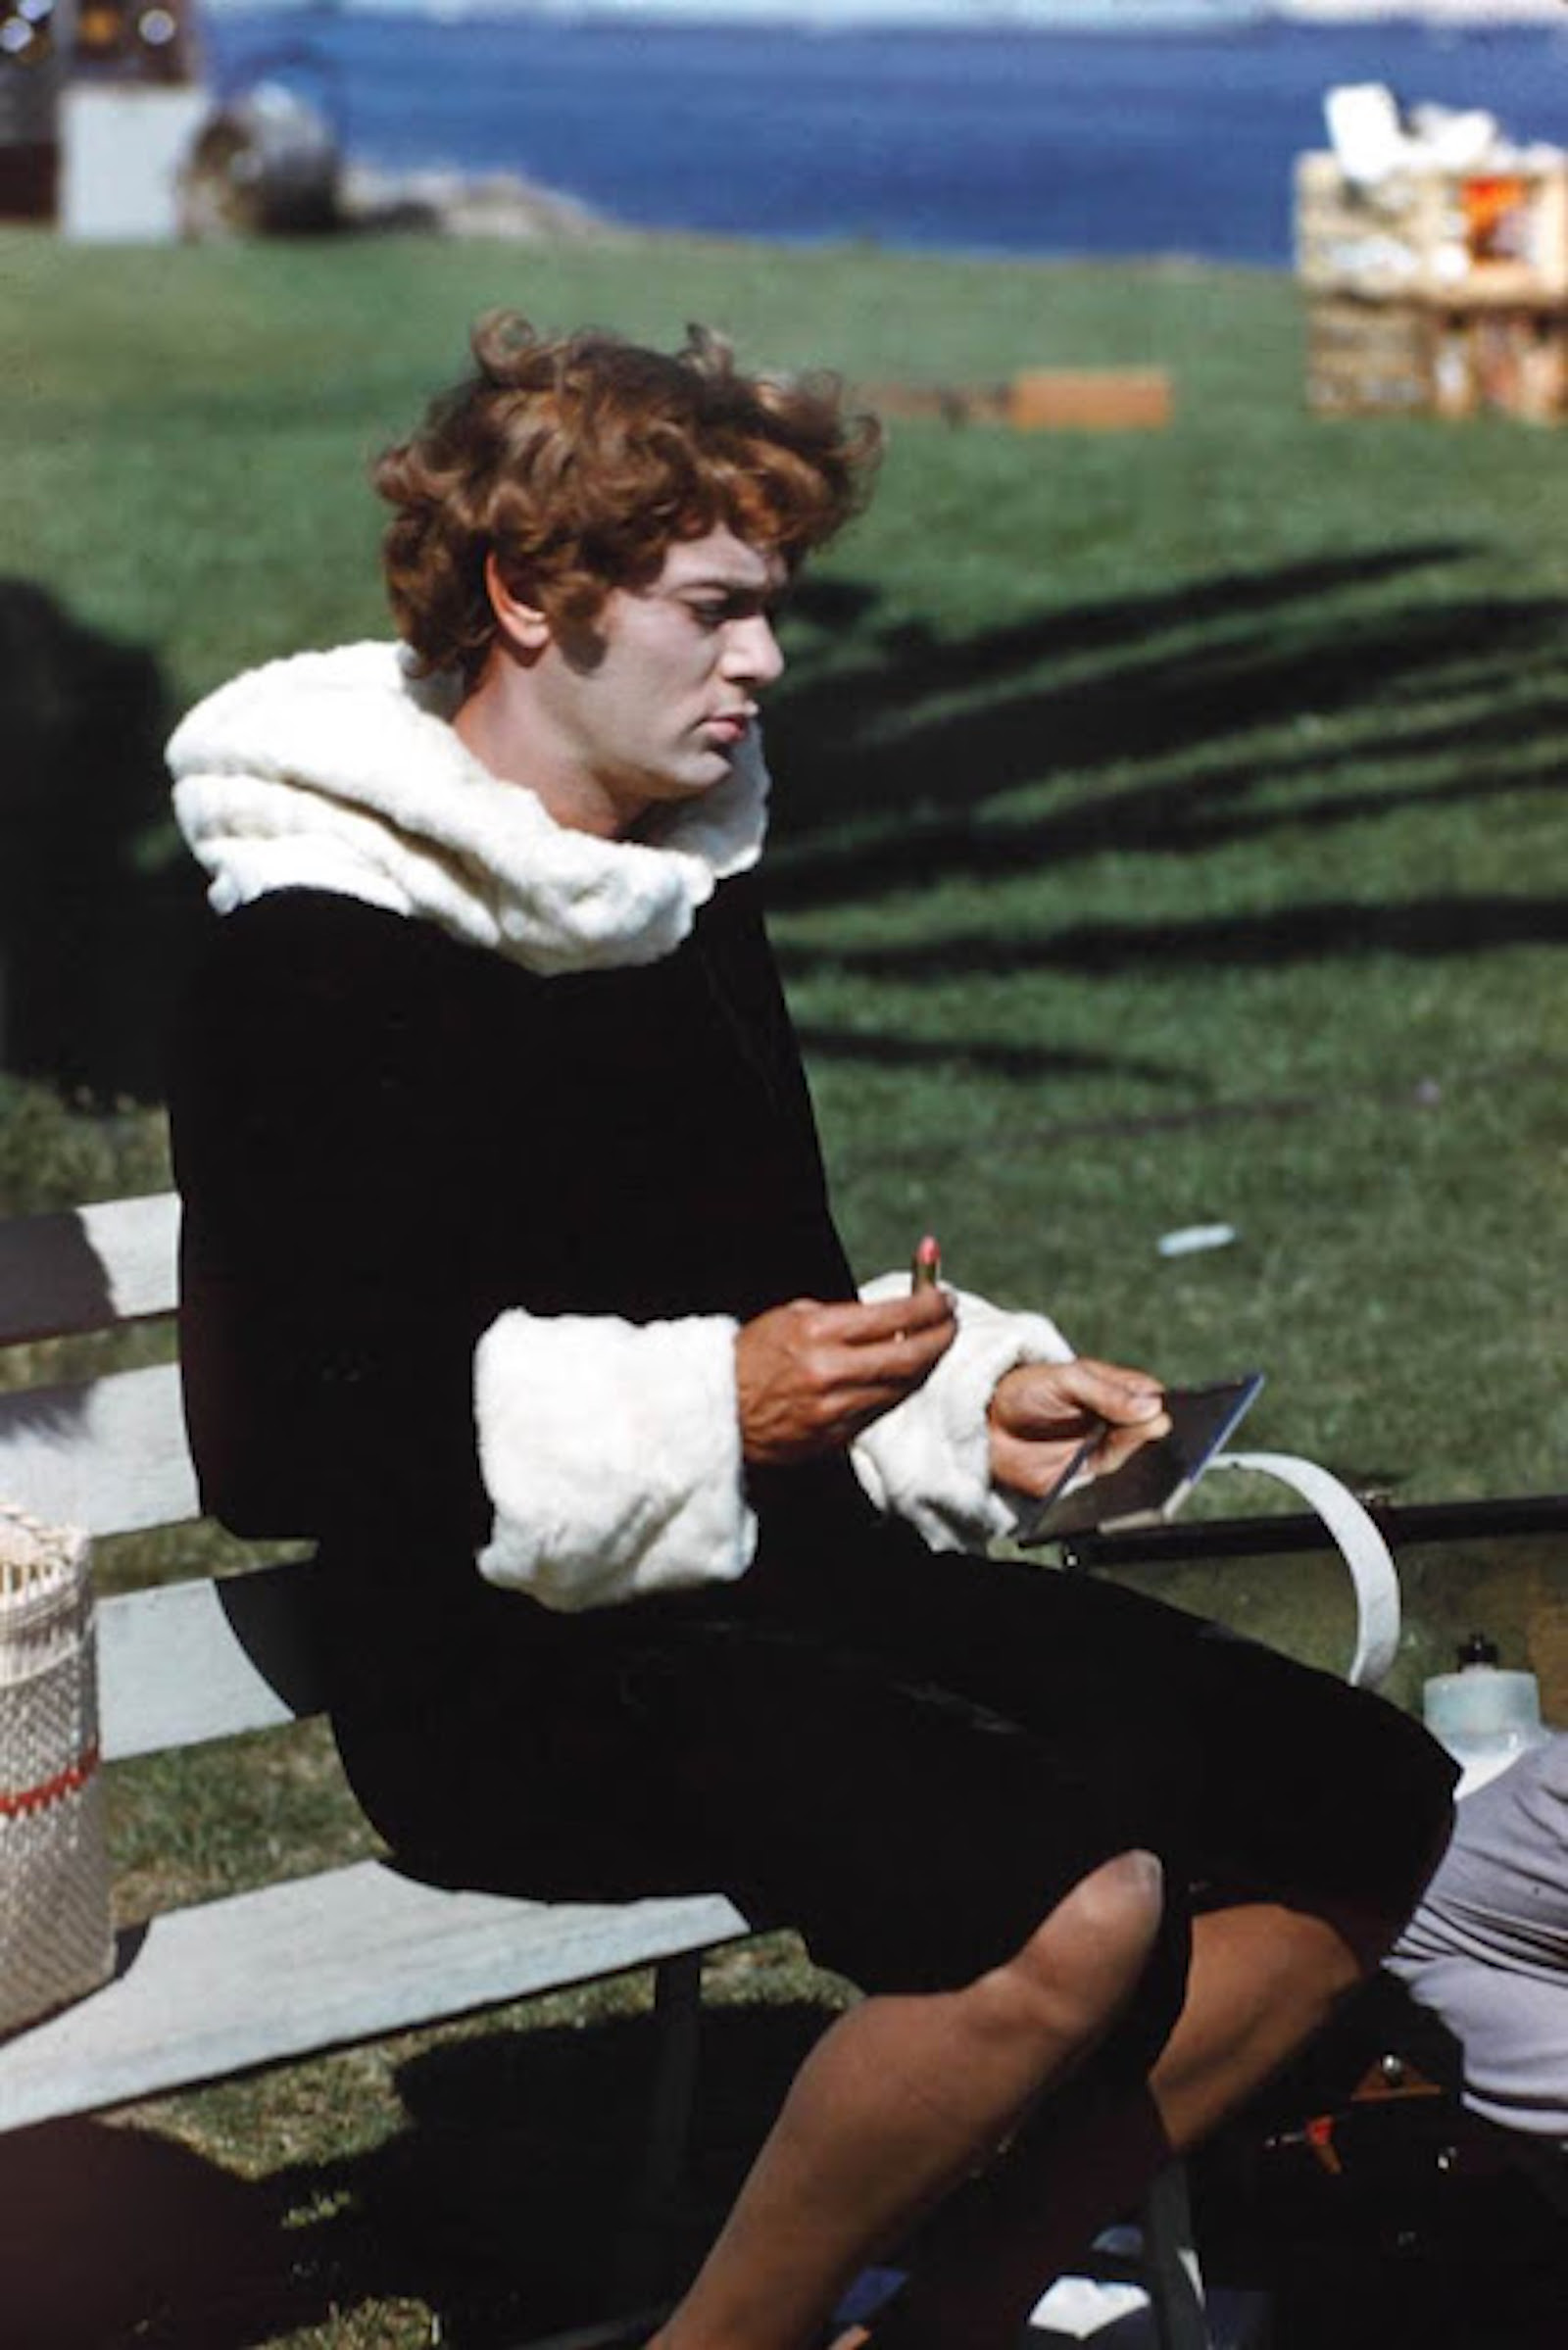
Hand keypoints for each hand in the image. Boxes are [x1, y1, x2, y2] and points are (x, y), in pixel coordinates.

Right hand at [736, 1284, 955, 1465]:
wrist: (717, 1411)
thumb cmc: (752, 1357)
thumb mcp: (792, 1318)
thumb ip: (843, 1316)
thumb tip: (893, 1312)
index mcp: (817, 1333)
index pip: (894, 1316)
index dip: (929, 1306)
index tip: (944, 1299)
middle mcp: (830, 1372)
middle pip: (910, 1355)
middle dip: (941, 1336)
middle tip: (952, 1322)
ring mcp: (835, 1410)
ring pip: (903, 1387)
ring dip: (926, 1364)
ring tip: (934, 1344)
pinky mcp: (835, 1437)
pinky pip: (882, 1411)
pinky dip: (900, 1390)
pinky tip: (906, 1374)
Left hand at [988, 1356, 1168, 1498]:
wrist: (987, 1422)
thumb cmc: (1027, 1390)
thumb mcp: (1066, 1379)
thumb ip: (1107, 1392)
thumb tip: (1152, 1408)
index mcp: (1117, 1391)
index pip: (1152, 1397)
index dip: (1161, 1404)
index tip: (1163, 1410)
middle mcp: (1116, 1423)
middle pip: (1148, 1431)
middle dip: (1149, 1432)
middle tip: (1149, 1429)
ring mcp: (1103, 1451)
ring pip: (1130, 1459)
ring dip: (1128, 1457)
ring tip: (1123, 1448)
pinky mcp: (1086, 1479)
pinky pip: (1106, 1485)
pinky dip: (1107, 1482)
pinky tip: (1100, 1476)